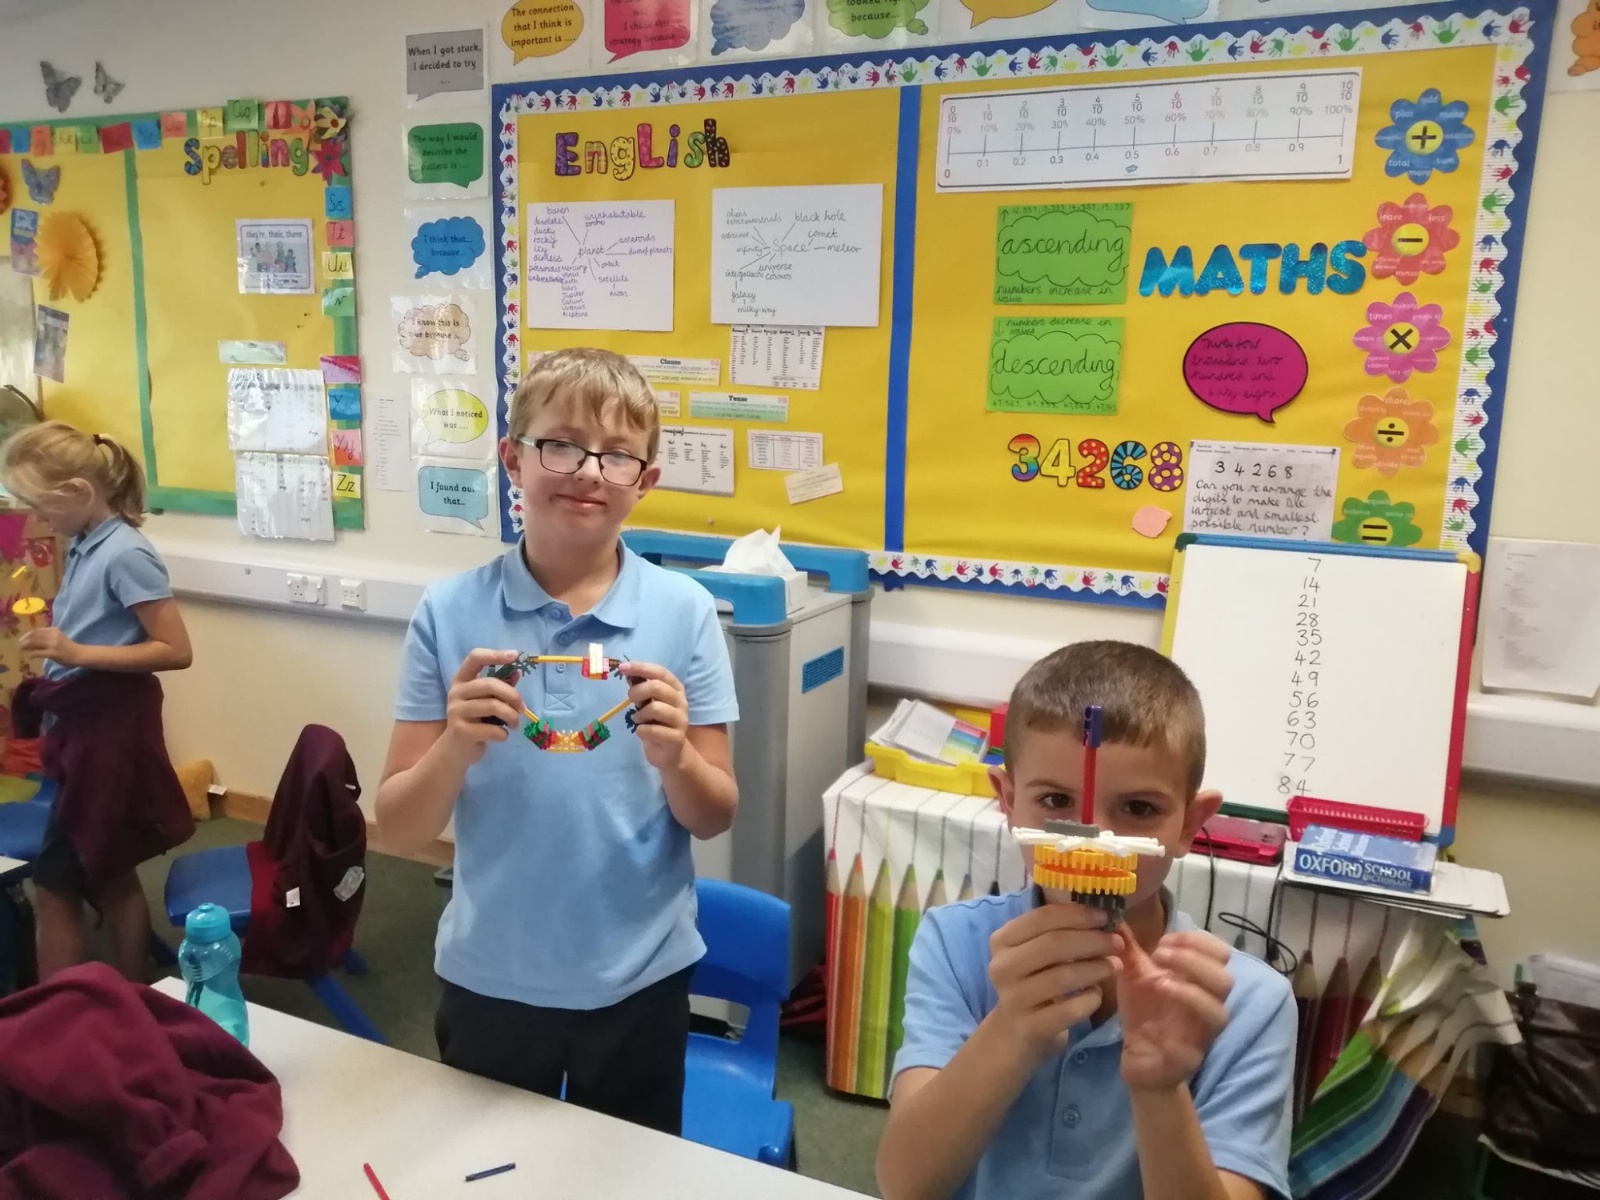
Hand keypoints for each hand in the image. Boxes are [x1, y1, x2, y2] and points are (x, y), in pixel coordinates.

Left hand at [19, 627, 79, 666]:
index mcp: (54, 630)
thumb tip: (33, 640)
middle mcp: (52, 635)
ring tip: (22, 649)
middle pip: (34, 636)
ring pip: (34, 643)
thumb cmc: (69, 646)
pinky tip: (31, 656)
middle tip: (20, 644)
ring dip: (26, 646)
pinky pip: (38, 652)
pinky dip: (32, 654)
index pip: (37, 630)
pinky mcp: (53, 653)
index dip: (28, 634)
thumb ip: (48, 637)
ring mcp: (52, 644)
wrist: (79, 654)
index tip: (23, 638)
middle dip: (25, 640)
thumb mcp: (58, 637)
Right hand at [442, 649, 524, 764]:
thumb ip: (499, 687)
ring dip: (512, 716)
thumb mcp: (485, 701)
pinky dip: (503, 733)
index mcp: (461, 680)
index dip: (495, 654)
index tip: (515, 655)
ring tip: (515, 723)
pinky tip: (503, 735)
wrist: (456, 750)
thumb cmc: (475, 721)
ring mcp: (456, 712)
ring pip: (493, 706)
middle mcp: (456, 693)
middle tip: (522, 708)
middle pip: (490, 684)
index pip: (475, 658)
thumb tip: (517, 672)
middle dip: (513, 695)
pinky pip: (492, 729)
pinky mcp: (461, 731)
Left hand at [621, 661, 689, 770]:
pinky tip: (642, 732)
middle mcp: (681, 702)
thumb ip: (642, 689)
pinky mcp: (676, 738)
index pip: (660, 672)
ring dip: (640, 714)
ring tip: (638, 719)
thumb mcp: (649, 703)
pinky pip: (652, 730)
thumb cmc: (658, 723)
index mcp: (676, 689)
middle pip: (657, 687)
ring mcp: (680, 720)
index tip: (623, 668)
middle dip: (637, 692)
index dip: (641, 668)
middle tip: (630, 700)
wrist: (670, 753)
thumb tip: (627, 671)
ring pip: (655, 708)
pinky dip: (641, 730)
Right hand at [986, 901, 1116, 1062]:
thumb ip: (1058, 931)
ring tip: (1114, 966)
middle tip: (1117, 943)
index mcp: (1002, 940)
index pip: (1042, 918)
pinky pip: (1070, 1009)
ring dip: (1096, 968)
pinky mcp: (1029, 1026)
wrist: (1015, 1031)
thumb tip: (1100, 914)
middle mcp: (1002, 967)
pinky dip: (1090, 998)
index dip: (1077, 915)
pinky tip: (1096, 994)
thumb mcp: (1034, 951)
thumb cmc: (1033, 981)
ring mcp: (1013, 998)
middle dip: (1092, 940)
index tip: (1105, 916)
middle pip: (1053, 944)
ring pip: (1063, 976)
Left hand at [1114, 929, 1233, 1091]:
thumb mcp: (1134, 977)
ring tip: (1159, 983)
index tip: (1164, 940)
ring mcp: (1201, 1036)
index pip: (1221, 954)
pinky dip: (1169, 1039)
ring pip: (1218, 1014)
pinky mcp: (1186, 1063)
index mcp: (1199, 982)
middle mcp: (1208, 1007)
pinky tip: (1148, 1028)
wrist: (1139, 1061)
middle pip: (1225, 980)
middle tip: (1159, 956)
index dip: (1197, 942)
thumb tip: (1114, 919)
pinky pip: (1190, 1052)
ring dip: (1190, 993)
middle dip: (1193, 962)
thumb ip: (1129, 950)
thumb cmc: (1144, 1013)